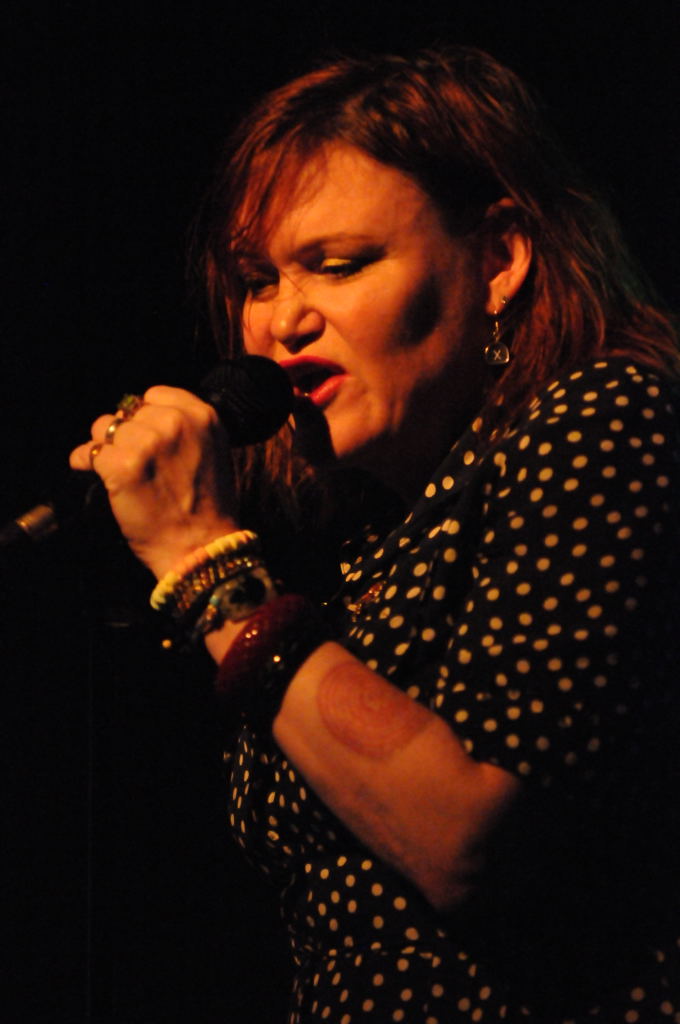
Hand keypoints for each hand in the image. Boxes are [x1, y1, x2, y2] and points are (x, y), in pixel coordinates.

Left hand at [69, 385, 239, 577]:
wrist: (201, 546)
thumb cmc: (208, 506)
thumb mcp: (214, 450)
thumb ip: (186, 427)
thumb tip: (139, 416)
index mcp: (202, 416)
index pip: (154, 396)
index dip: (146, 418)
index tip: (147, 439)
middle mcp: (174, 423)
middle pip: (127, 413)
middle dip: (126, 435)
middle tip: (137, 464)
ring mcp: (147, 444)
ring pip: (104, 429)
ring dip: (106, 449)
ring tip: (120, 472)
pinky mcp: (122, 467)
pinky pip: (88, 452)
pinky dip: (85, 463)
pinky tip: (98, 476)